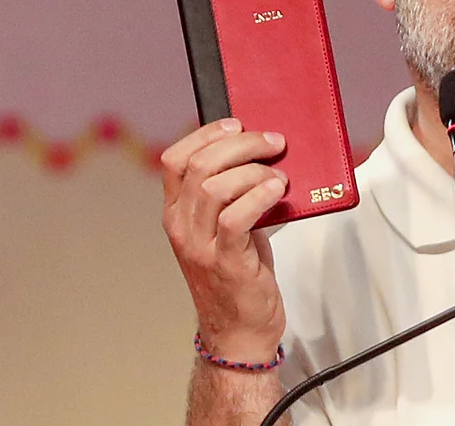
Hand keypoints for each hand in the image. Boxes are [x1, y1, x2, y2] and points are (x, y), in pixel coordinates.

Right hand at [161, 118, 289, 362]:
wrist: (240, 329)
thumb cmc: (241, 270)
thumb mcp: (230, 225)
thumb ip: (235, 193)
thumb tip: (265, 152)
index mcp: (176, 212)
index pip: (174, 159)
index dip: (204, 134)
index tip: (236, 124)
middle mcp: (180, 226)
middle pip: (200, 166)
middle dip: (241, 145)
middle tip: (274, 142)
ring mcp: (199, 245)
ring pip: (215, 187)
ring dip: (254, 171)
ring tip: (279, 175)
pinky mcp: (224, 261)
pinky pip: (236, 217)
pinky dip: (259, 196)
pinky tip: (278, 191)